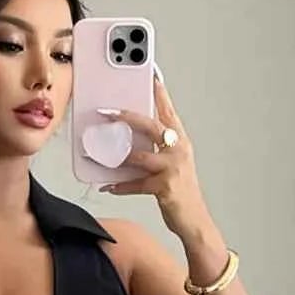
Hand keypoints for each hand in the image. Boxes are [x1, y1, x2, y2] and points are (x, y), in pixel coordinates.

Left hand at [97, 66, 208, 236]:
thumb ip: (157, 149)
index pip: (168, 111)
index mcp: (180, 141)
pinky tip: (109, 186)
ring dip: (118, 156)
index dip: (159, 92)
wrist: (194, 220)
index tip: (151, 74)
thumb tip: (131, 141)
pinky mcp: (164, 187)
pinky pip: (136, 184)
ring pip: (140, 156)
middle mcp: (178, 150)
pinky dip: (121, 186)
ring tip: (100, 154)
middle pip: (151, 126)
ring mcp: (172, 168)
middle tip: (108, 111)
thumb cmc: (182, 191)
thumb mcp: (174, 163)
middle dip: (127, 117)